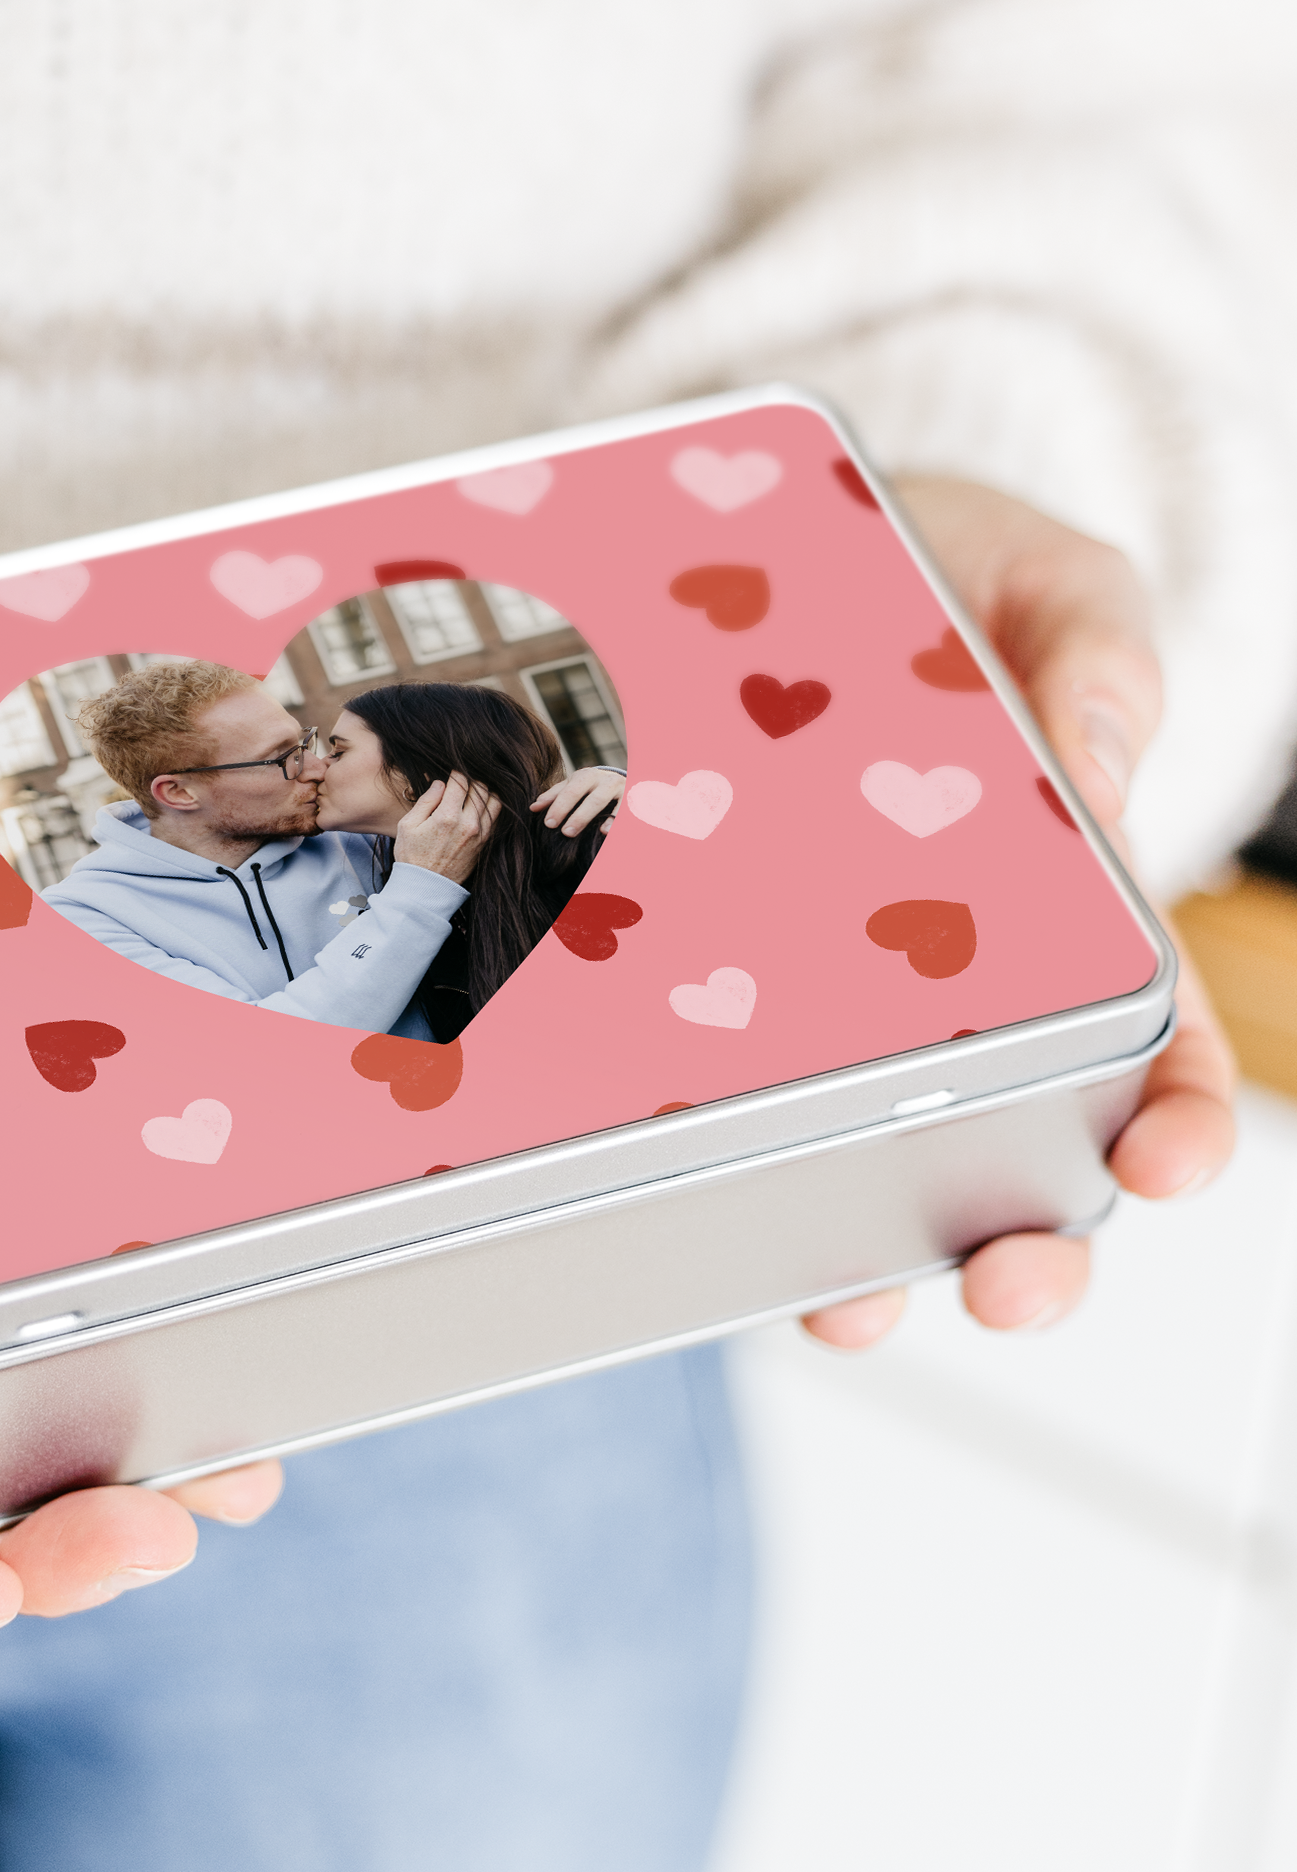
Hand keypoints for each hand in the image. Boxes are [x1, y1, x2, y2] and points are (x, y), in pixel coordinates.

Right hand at [393, 773, 501, 883]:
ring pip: (493, 799)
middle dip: (471, 779)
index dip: (456, 772)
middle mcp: (468, 823)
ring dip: (484, 790)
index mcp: (447, 816)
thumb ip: (426, 801)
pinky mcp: (485, 842)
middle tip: (462, 779)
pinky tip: (481, 803)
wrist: (426, 888)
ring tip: (473, 789)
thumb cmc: (412, 857)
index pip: (460, 781)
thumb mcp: (407, 825)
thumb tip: (440, 783)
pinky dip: (491, 804)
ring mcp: (480, 833)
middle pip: (480, 787)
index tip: (451, 771)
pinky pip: (496, 816)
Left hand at [530, 767, 623, 837]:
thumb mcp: (573, 787)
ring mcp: (623, 790)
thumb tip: (533, 808)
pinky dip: (618, 821)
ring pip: (614, 804)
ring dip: (603, 819)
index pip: (571, 791)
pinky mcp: (635, 801)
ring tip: (596, 832)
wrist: (621, 781)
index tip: (549, 824)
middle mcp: (607, 781)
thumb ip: (554, 796)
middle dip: (579, 816)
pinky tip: (607, 833)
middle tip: (565, 832)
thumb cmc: (590, 787)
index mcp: (587, 776)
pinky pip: (628, 812)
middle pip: (593, 799)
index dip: (560, 807)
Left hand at [803, 477, 1236, 1349]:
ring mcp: (849, 1006)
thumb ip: (1100, 658)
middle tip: (1007, 1282)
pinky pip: (738, 1092)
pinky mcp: (737, 993)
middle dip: (1032, 1242)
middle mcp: (972, 989)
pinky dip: (733, 1157)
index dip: (1173, 1119)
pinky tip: (698, 1195)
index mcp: (1080, 913)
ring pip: (877, 1164)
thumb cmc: (956, 582)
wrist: (806, 568)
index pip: (1154, 1045)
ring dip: (875, 1250)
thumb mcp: (1054, 586)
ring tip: (846, 1303)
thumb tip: (1105, 771)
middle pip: (1023, 1152)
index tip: (1166, 1159)